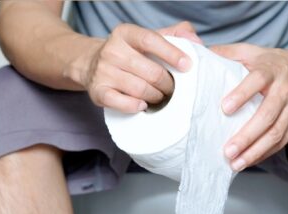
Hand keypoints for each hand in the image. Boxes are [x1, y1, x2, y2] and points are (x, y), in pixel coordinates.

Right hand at [82, 22, 200, 112]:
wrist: (92, 63)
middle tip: (173, 88)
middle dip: (167, 83)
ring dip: (156, 96)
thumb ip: (174, 35)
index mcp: (125, 33)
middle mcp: (111, 50)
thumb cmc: (130, 52)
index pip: (151, 40)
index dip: (171, 53)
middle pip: (150, 71)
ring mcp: (103, 71)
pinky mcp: (97, 91)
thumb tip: (195, 41)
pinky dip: (135, 106)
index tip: (187, 65)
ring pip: (139, 89)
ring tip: (160, 96)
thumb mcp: (148, 38)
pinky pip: (120, 102)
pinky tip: (143, 105)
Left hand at [211, 42, 287, 170]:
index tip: (225, 108)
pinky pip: (282, 141)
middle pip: (267, 115)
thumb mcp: (253, 51)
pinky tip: (249, 160)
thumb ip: (226, 53)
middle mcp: (285, 89)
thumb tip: (196, 54)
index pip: (257, 80)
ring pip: (276, 133)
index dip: (242, 94)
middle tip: (228, 150)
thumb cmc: (276, 61)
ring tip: (236, 163)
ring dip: (255, 150)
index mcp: (271, 70)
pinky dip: (265, 153)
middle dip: (247, 135)